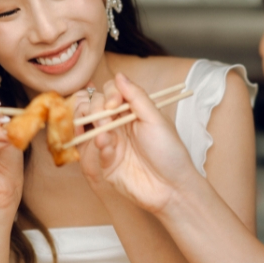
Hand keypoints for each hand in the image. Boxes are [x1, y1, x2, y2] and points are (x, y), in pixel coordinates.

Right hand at [78, 73, 199, 213]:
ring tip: (106, 132)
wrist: (172, 187)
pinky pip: (95, 149)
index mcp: (135, 112)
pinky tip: (108, 146)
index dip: (110, 94)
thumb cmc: (169, 151)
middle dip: (98, 108)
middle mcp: (121, 126)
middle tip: (108, 117)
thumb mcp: (155, 119)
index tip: (114, 103)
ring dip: (95, 125)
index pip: (113, 93)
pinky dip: (100, 145)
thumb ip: (137, 97)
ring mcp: (113, 143)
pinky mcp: (107, 163)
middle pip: (97, 107)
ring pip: (91, 126)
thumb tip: (119, 75)